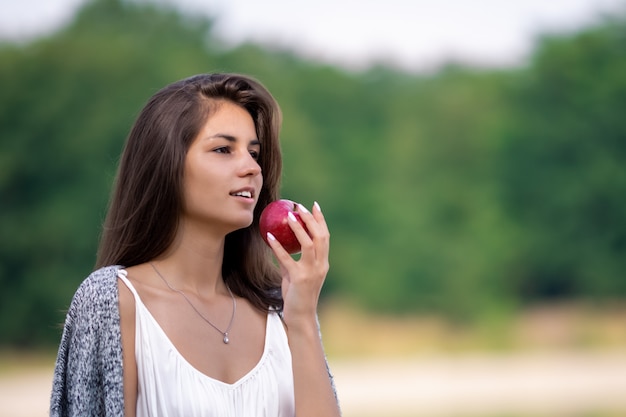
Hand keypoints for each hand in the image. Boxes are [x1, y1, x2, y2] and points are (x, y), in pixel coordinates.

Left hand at [265, 201, 329, 327]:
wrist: (301, 317)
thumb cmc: (297, 295)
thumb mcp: (294, 274)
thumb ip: (290, 260)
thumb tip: (278, 244)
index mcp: (323, 263)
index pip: (325, 236)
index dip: (320, 220)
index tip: (314, 206)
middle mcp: (321, 265)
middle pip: (320, 236)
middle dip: (311, 219)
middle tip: (300, 206)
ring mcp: (312, 272)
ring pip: (309, 245)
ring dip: (299, 228)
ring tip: (289, 216)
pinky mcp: (300, 279)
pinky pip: (287, 259)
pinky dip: (278, 247)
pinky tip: (269, 237)